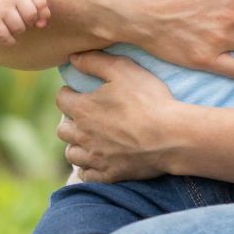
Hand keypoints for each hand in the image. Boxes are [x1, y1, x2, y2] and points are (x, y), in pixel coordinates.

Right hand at [0, 0, 49, 41]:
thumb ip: (41, 8)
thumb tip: (41, 25)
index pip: (41, 3)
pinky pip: (4, 35)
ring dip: (19, 30)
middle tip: (23, 19)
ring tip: (15, 25)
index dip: (41, 13)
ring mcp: (0, 5)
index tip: (35, 13)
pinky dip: (9, 41)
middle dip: (30, 21)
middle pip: (30, 15)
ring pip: (18, 27)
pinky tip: (10, 39)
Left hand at [55, 52, 182, 180]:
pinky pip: (87, 175)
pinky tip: (97, 161)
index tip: (77, 92)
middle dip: (70, 122)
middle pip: (62, 130)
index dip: (69, 93)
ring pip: (72, 154)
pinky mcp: (109, 174)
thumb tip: (73, 58)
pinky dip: (88, 168)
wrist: (171, 136)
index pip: (61, 99)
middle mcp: (83, 135)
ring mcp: (95, 157)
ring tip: (89, 140)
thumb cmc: (148, 100)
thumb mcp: (123, 70)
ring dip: (77, 146)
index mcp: (83, 109)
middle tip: (84, 117)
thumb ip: (94, 61)